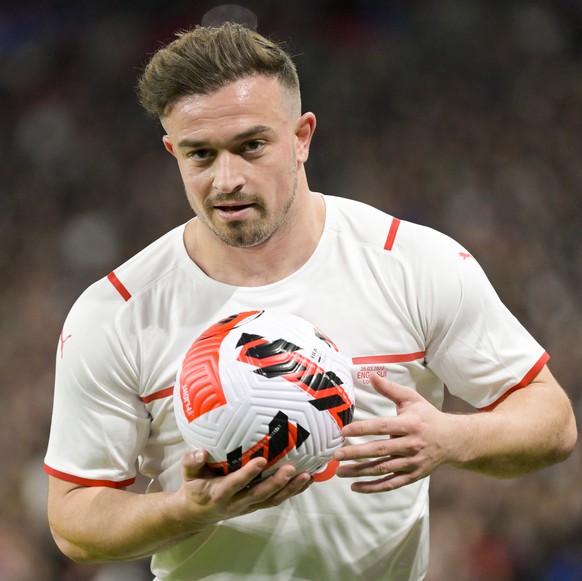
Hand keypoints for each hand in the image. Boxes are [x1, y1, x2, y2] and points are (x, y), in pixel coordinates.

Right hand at [178, 450, 312, 527]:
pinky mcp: (257, 505)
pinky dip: (292, 491)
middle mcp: (237, 502)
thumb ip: (191, 461)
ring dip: (290, 489)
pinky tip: (307, 480)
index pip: (236, 483)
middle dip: (276, 482)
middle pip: (260, 494)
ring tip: (306, 476)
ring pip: (272, 500)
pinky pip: (276, 499)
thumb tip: (201, 451)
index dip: (248, 474)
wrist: (197, 513)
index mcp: (219, 493)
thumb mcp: (188, 475)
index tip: (261, 460)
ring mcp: (249, 505)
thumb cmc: (195, 487)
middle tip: (291, 468)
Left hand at [333, 373, 450, 492]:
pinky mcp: (412, 475)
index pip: (381, 427)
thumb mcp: (411, 398)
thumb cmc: (427, 416)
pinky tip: (355, 486)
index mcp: (409, 424)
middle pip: (379, 450)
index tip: (343, 431)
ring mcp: (412, 463)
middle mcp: (411, 445)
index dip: (362, 429)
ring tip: (340, 471)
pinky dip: (373, 487)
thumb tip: (371, 375)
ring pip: (382, 469)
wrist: (453, 439)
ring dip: (360, 472)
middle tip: (336, 454)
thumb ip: (390, 389)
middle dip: (356, 453)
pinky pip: (390, 484)